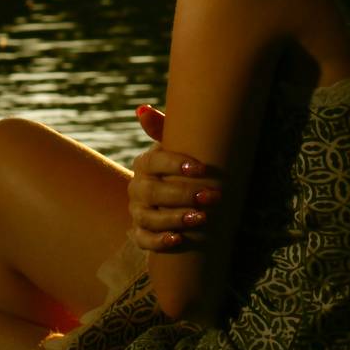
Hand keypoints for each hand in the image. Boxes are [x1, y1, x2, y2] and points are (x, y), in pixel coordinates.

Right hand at [128, 104, 222, 252]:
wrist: (178, 195)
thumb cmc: (182, 165)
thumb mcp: (179, 145)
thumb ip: (165, 127)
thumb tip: (143, 109)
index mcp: (146, 163)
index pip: (153, 161)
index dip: (174, 164)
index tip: (201, 168)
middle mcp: (138, 187)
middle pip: (152, 191)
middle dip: (183, 194)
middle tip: (212, 196)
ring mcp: (138, 211)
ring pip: (148, 217)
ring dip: (174, 218)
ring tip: (201, 218)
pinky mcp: (142, 232)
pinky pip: (143, 239)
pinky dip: (159, 240)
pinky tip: (178, 239)